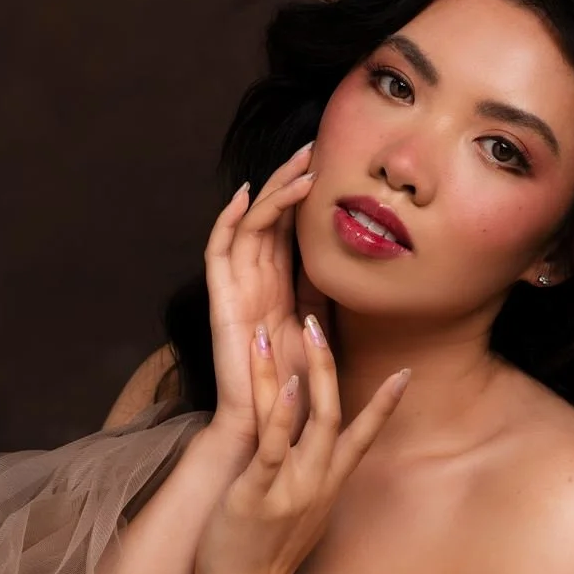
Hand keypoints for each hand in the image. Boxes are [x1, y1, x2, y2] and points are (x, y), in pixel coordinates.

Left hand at [193, 313, 410, 573]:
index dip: (385, 403)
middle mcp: (317, 482)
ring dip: (302, 372)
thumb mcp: (299, 513)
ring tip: (293, 330)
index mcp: (327, 484)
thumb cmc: (263, 555)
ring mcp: (290, 487)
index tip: (407, 372)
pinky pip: (275, 449)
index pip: (364, 436)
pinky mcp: (257, 495)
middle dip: (327, 365)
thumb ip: (310, 479)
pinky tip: (285, 384)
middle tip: (318, 321)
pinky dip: (283, 415)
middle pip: (336, 414)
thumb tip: (312, 455)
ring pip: (307, 421)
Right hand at [205, 142, 319, 449]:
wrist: (269, 428)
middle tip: (314, 145)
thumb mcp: (322, 329)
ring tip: (300, 166)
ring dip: (273, 192)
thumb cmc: (297, 388)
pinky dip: (229, 219)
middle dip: (289, 179)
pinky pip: (218, 250)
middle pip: (269, 216)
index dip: (304, 194)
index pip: (289, 227)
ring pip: (250, 224)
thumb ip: (327, 295)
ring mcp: (235, 288)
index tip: (331, 162)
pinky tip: (249, 195)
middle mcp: (255, 281)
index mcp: (279, 286)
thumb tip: (355, 260)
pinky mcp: (221, 301)